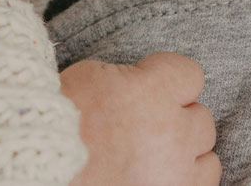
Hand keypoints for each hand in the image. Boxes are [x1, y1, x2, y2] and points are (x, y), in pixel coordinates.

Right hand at [60, 53, 220, 185]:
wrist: (42, 167)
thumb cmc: (55, 122)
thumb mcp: (90, 77)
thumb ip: (128, 78)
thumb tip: (141, 84)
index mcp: (151, 92)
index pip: (189, 75)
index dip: (168, 79)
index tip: (150, 86)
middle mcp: (172, 132)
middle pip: (201, 118)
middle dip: (177, 119)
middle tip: (146, 126)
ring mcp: (175, 172)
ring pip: (208, 157)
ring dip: (186, 153)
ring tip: (155, 156)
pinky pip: (202, 185)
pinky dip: (185, 180)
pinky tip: (160, 175)